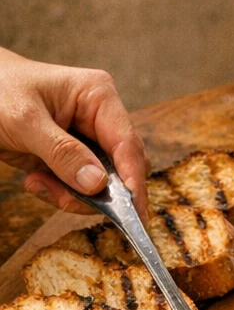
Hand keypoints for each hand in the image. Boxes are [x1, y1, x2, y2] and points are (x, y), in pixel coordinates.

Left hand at [0, 46, 147, 217]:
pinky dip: (60, 193)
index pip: (128, 144)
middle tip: (65, 201)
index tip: (132, 212)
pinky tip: (35, 179)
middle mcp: (99, 119)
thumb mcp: (26, 120)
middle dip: (97, 192)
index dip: (132, 180)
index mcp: (98, 97)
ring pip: (103, 186)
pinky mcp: (72, 159)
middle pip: (122, 169)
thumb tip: (97, 184)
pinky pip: (81, 189)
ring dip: (72, 195)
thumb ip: (62, 152)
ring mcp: (87, 141)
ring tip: (37, 182)